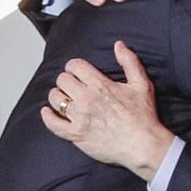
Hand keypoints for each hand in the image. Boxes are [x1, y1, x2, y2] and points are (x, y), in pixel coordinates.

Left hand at [41, 41, 173, 181]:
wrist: (143, 145)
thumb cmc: (143, 117)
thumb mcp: (141, 84)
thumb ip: (129, 62)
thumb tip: (119, 45)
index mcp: (101, 85)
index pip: (75, 66)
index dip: (74, 66)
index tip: (77, 72)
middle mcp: (87, 100)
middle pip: (62, 80)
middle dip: (66, 80)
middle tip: (72, 85)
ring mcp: (80, 118)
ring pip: (56, 99)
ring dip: (58, 96)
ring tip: (64, 98)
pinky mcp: (76, 135)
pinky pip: (53, 124)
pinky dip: (47, 116)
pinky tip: (47, 112)